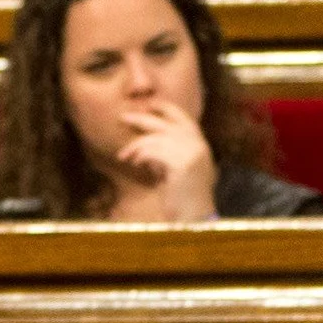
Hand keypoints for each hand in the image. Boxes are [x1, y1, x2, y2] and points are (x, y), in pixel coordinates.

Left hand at [106, 101, 218, 220]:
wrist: (194, 217)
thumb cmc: (182, 196)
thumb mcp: (175, 169)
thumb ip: (165, 153)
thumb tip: (144, 144)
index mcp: (200, 143)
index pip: (182, 117)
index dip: (165, 108)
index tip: (148, 105)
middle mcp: (199, 145)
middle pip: (166, 123)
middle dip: (142, 119)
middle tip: (122, 118)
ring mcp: (193, 153)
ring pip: (156, 138)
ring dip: (136, 146)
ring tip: (124, 155)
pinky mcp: (183, 164)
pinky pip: (154, 152)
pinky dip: (141, 155)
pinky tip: (135, 162)